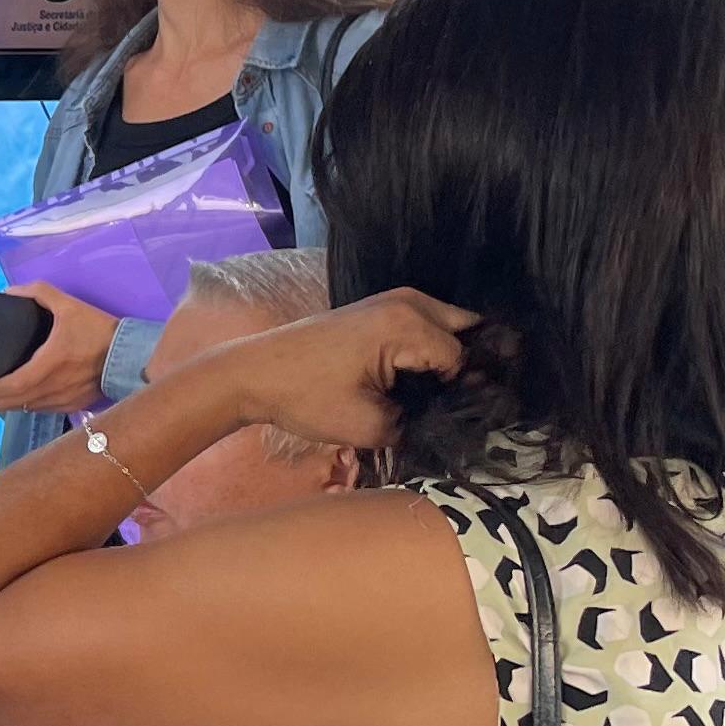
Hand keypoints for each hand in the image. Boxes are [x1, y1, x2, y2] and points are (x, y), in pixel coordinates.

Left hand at [0, 286, 116, 417]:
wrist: (131, 356)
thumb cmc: (100, 331)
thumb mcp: (69, 305)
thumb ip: (38, 293)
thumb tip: (11, 292)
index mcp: (47, 367)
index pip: (7, 387)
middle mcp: (51, 390)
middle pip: (7, 404)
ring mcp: (59, 402)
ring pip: (20, 409)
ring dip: (1, 402)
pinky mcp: (68, 406)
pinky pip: (36, 409)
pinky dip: (20, 403)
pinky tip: (14, 392)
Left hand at [211, 288, 479, 450]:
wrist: (254, 374)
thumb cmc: (305, 397)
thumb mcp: (368, 425)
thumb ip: (417, 425)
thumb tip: (447, 424)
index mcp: (406, 325)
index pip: (464, 358)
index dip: (463, 391)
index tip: (450, 415)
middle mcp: (407, 302)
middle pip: (467, 330)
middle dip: (470, 364)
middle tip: (455, 401)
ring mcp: (392, 300)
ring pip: (448, 325)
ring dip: (450, 355)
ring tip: (439, 394)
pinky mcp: (378, 309)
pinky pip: (424, 324)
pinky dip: (428, 348)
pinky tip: (418, 381)